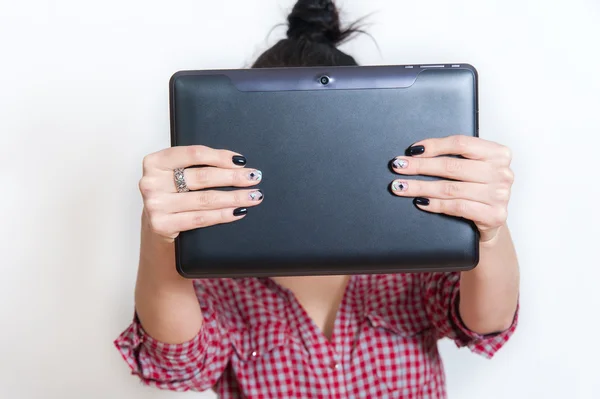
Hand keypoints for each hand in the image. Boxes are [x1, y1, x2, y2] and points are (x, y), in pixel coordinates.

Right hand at [139, 145, 263, 240]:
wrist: (155, 228)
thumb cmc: (171, 196)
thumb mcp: (176, 175)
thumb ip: (194, 166)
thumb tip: (235, 163)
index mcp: (155, 162)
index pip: (194, 154)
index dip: (220, 156)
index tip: (241, 161)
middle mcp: (151, 182)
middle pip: (202, 177)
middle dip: (233, 177)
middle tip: (254, 177)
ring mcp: (155, 205)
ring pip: (205, 199)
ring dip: (234, 197)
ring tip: (253, 195)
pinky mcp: (162, 224)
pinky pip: (201, 218)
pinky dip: (223, 214)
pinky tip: (239, 211)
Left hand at [390, 135, 513, 242]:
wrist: (493, 220)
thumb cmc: (478, 189)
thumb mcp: (472, 167)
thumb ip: (455, 157)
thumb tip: (417, 152)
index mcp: (498, 153)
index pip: (461, 143)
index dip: (434, 146)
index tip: (412, 150)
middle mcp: (502, 173)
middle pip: (452, 166)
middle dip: (420, 167)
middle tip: (398, 167)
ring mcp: (500, 195)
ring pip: (450, 188)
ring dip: (420, 187)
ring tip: (401, 186)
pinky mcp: (494, 215)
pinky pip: (457, 207)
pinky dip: (435, 204)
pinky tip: (420, 202)